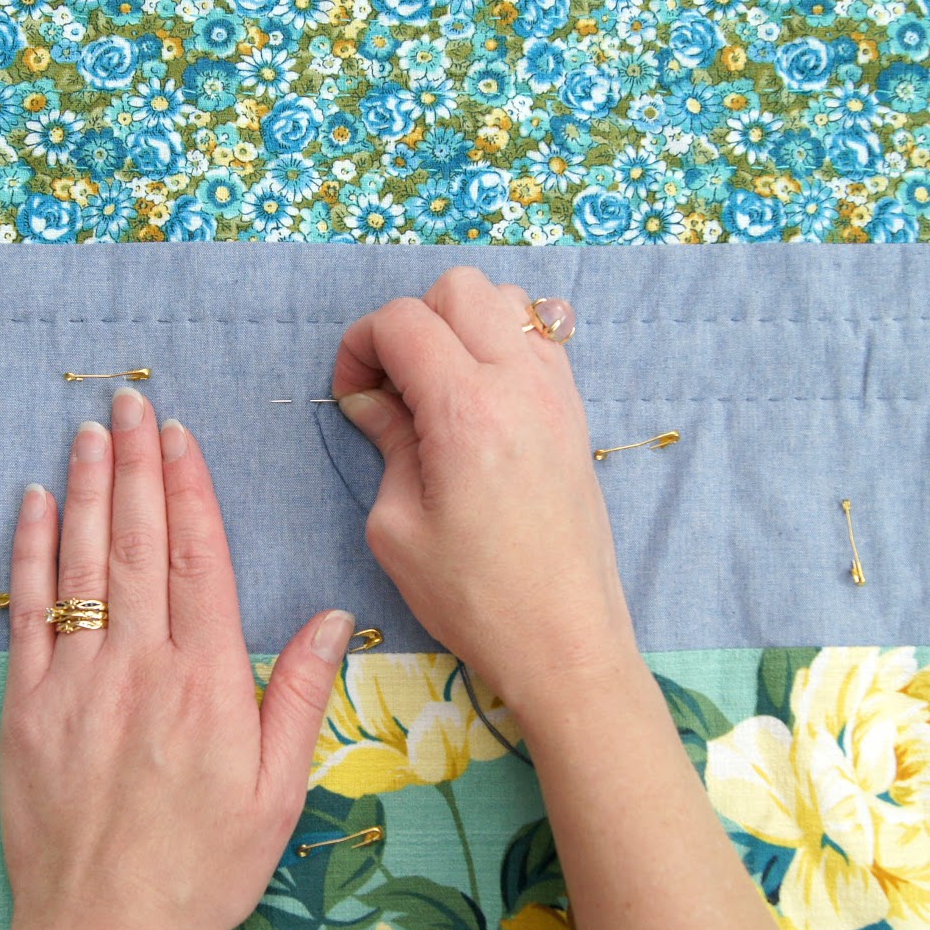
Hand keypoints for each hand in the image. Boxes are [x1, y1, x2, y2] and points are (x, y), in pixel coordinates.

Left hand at [0, 386, 356, 929]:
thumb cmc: (202, 867)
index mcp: (207, 681)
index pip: (201, 558)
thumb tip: (332, 617)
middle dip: (137, 463)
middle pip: (140, 541)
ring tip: (90, 429)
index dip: (190, 487)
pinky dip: (30, 551)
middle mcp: (140, 665)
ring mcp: (76, 681)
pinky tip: (35, 502)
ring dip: (88, 487)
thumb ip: (298, 696)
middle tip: (130, 400)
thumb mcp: (279, 793)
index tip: (180, 435)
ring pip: (83, 562)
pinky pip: (27, 611)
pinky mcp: (26, 706)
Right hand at [331, 266, 635, 709]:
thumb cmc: (475, 598)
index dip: (360, 346)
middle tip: (394, 385)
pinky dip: (502, 345)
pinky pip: (540, 337)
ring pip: (506, 300)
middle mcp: (520, 384)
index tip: (352, 395)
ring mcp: (557, 394)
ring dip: (462, 326)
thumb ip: (386, 443)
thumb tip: (372, 402)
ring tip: (439, 388)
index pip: (403, 320)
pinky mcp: (576, 414)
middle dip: (412, 321)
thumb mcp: (398, 527)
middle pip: (459, 288)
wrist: (565, 641)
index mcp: (467, 410)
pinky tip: (480, 401)